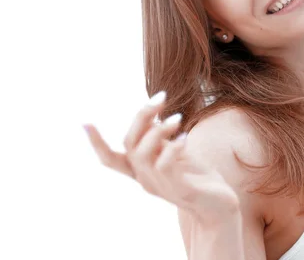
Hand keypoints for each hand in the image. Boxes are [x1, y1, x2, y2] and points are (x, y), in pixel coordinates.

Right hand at [83, 91, 240, 220]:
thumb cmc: (197, 177)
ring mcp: (159, 185)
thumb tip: (152, 116)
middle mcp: (145, 179)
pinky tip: (185, 137)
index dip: (97, 143)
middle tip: (161, 97)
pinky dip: (172, 147)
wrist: (219, 205)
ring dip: (158, 130)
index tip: (84, 122)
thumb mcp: (176, 153)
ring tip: (177, 118)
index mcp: (142, 171)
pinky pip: (165, 165)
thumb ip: (161, 139)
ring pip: (142, 154)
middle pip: (129, 144)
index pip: (111, 159)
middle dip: (141, 116)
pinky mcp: (178, 189)